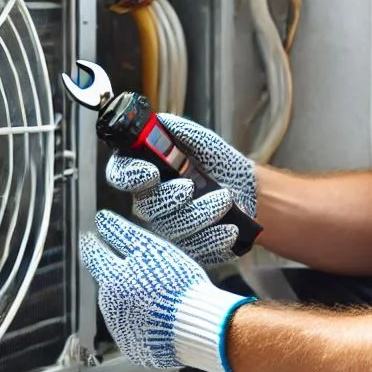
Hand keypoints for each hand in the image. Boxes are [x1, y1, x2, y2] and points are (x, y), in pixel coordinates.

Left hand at [80, 210, 253, 371]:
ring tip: (155, 293)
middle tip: (136, 266)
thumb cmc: (177, 283)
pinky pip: (132, 330)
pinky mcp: (134, 349)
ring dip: (128, 298)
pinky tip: (158, 314)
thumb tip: (101, 219)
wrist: (198, 325)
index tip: (91, 237)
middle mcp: (109, 308)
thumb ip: (122, 233)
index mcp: (111, 280)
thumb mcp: (151, 249)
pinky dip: (140, 320)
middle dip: (116, 274)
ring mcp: (121, 332)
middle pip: (107, 283)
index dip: (92, 244)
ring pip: (118, 307)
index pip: (94, 257)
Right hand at [105, 114, 257, 265]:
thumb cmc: (220, 165)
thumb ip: (183, 132)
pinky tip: (228, 229)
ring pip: (170, 230)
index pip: (122, 174)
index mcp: (149, 172)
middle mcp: (152, 202)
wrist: (249, 192)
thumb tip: (162, 121)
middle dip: (169, 196)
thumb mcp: (205, 143)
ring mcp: (167, 229)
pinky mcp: (186, 248)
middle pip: (146, 206)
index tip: (150, 171)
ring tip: (225, 200)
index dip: (129, 175)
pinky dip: (211, 239)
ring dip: (198, 215)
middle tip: (190, 186)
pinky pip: (192, 249)